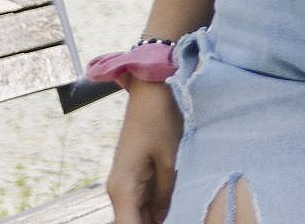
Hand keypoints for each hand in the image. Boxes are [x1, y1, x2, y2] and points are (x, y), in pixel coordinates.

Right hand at [106, 80, 180, 223]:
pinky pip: (142, 202)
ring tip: (183, 215)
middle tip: (185, 219)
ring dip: (155, 219)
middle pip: (133, 223)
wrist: (149, 93)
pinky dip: (155, 210)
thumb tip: (165, 218)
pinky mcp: (133, 177)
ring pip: (137, 215)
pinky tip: (174, 211)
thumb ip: (167, 192)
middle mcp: (118, 191)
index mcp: (123, 189)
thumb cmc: (159, 120)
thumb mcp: (170, 159)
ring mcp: (125, 185)